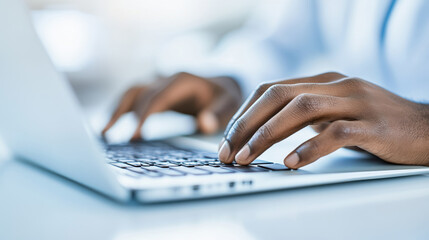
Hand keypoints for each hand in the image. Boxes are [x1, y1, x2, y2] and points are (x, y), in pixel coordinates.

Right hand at [102, 72, 241, 140]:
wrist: (223, 85)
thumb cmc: (226, 97)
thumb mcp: (229, 104)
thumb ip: (218, 114)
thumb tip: (202, 125)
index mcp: (181, 81)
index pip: (156, 98)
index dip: (143, 116)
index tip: (133, 136)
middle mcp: (166, 79)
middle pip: (137, 92)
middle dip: (121, 112)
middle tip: (108, 135)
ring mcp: (159, 83)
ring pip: (131, 92)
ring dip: (116, 109)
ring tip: (103, 132)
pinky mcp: (156, 92)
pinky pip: (135, 98)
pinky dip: (122, 110)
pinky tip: (112, 126)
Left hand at [218, 72, 428, 168]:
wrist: (426, 127)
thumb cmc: (373, 122)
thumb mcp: (334, 112)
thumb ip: (304, 115)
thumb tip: (264, 130)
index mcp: (322, 80)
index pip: (270, 89)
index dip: (244, 114)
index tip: (227, 139)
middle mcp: (335, 85)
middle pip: (278, 96)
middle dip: (247, 124)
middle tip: (229, 151)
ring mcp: (355, 102)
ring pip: (301, 109)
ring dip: (268, 135)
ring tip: (248, 157)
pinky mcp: (373, 125)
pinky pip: (336, 133)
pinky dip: (310, 147)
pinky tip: (292, 162)